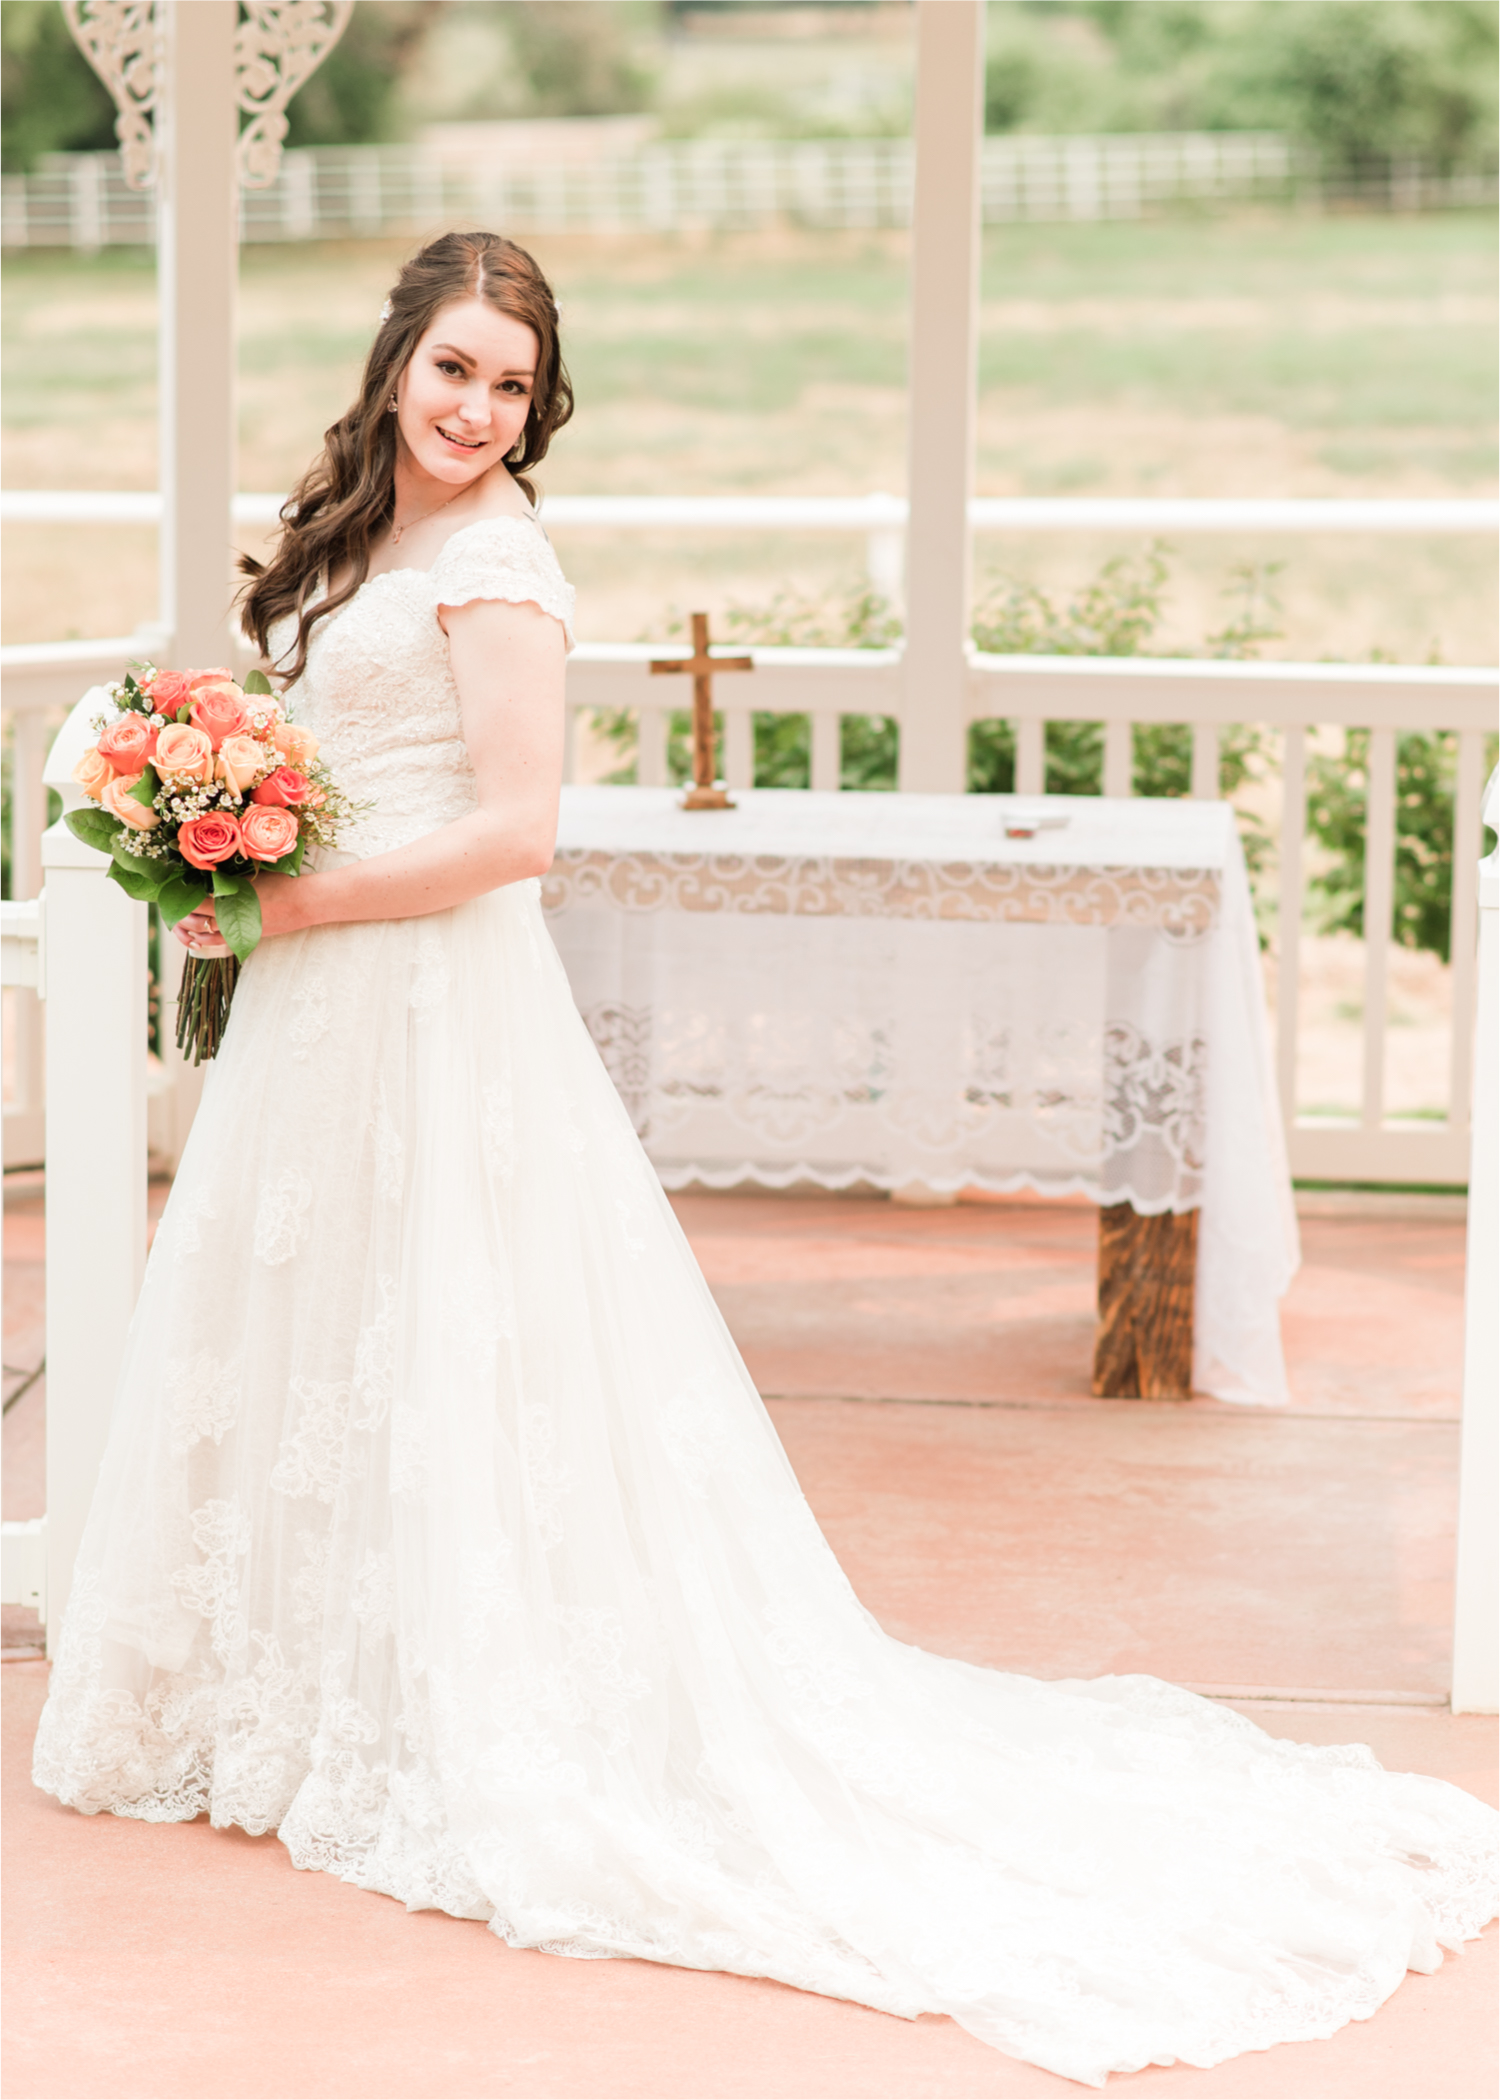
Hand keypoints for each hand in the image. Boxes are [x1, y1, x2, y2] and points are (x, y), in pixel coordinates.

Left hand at [172, 874, 308, 956]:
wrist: (304, 902)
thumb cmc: (279, 883)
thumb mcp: (249, 874)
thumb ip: (224, 877)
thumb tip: (199, 874)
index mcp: (227, 899)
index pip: (191, 902)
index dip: (176, 898)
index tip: (167, 892)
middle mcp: (229, 918)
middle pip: (193, 921)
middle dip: (177, 916)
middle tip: (169, 907)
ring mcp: (237, 931)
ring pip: (203, 936)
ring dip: (188, 932)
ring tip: (178, 925)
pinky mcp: (246, 938)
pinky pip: (219, 944)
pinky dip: (204, 942)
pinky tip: (196, 940)